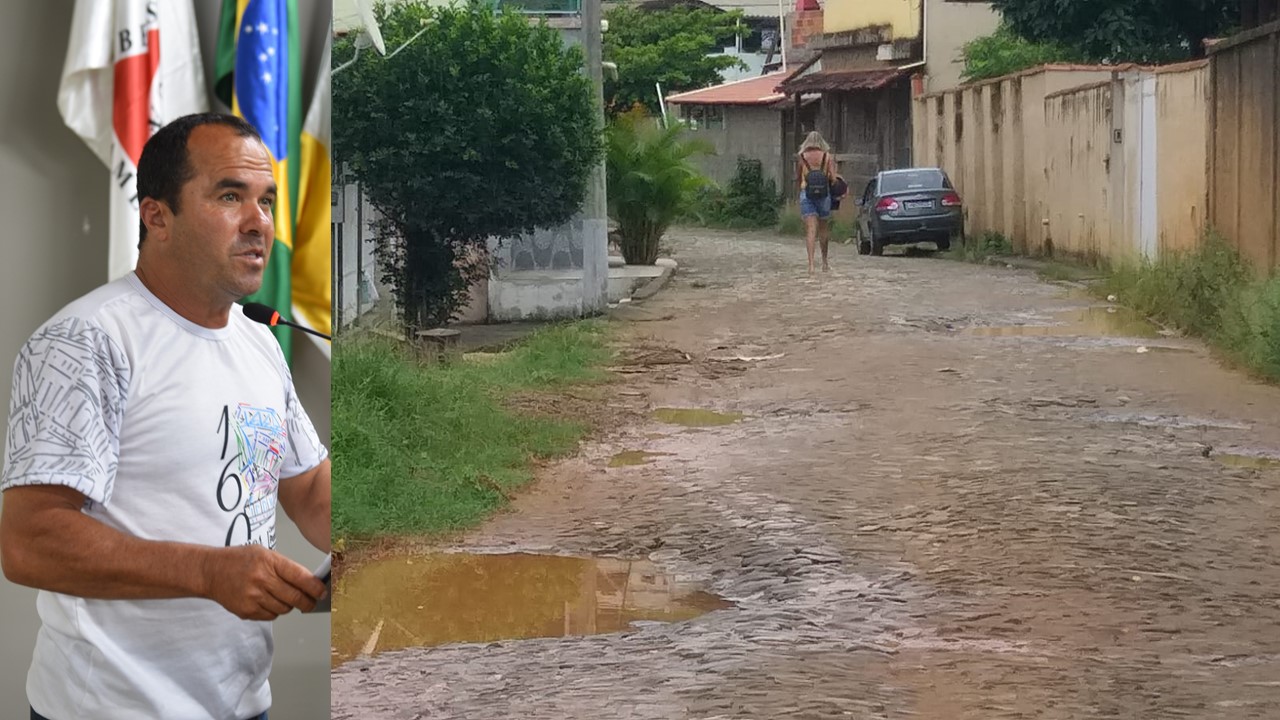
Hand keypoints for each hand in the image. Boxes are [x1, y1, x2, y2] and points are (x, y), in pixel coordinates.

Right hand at [202, 545, 326, 620]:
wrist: (210, 571)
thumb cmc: (240, 560)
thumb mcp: (264, 554)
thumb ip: (286, 567)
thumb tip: (310, 583)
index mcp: (269, 562)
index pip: (301, 577)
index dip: (316, 588)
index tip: (323, 593)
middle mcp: (261, 579)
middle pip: (295, 597)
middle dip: (308, 602)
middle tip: (312, 603)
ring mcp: (253, 597)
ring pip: (285, 608)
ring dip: (289, 606)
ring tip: (282, 597)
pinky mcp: (246, 611)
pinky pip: (271, 615)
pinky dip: (274, 611)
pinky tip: (267, 601)